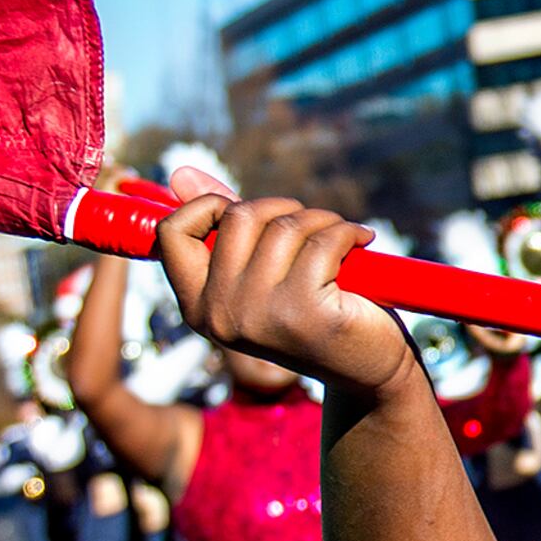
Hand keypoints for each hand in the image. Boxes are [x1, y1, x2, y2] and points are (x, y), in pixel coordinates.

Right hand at [154, 187, 418, 393]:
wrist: (368, 368)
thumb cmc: (312, 310)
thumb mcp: (260, 269)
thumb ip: (220, 225)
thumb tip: (179, 172)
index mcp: (198, 307)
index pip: (172, 232)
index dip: (210, 206)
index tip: (252, 216)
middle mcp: (220, 316)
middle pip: (238, 217)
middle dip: (282, 209)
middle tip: (311, 229)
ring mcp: (260, 317)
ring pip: (284, 226)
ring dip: (321, 220)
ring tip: (340, 241)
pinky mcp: (306, 313)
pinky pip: (324, 240)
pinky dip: (349, 232)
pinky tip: (360, 244)